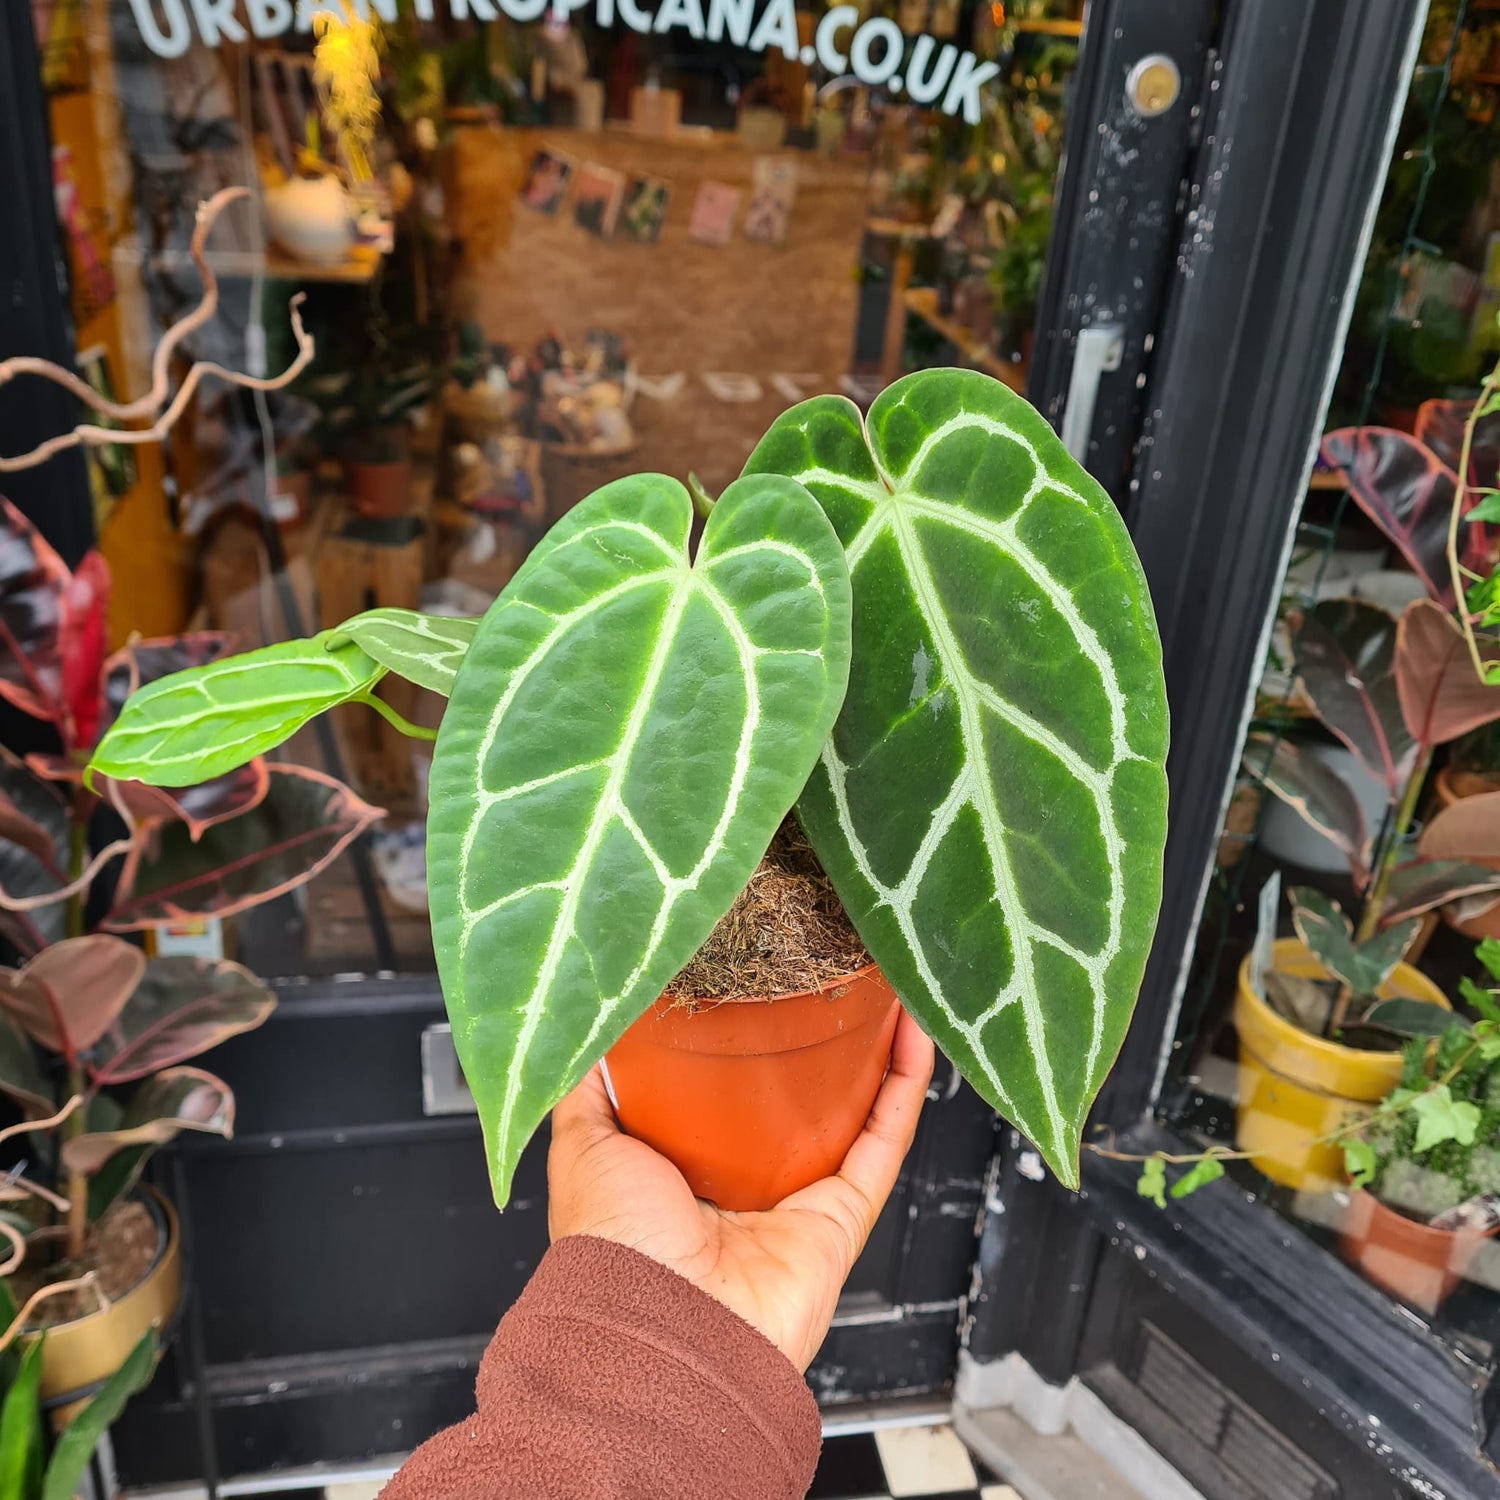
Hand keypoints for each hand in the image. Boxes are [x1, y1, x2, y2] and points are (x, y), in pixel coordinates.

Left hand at [547, 1010, 934, 1371]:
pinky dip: (905, 1084)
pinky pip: (885, 1138)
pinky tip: (911, 1028)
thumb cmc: (612, 1243)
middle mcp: (750, 1182)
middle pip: (802, 1098)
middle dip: (823, 1038)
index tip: (767, 979)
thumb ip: (590, 1091)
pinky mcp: (844, 1214)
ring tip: (883, 983)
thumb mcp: (584, 1144)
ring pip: (855, 1109)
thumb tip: (591, 1034)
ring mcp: (802, 1198)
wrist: (656, 1325)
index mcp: (690, 1165)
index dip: (753, 1037)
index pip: (732, 1090)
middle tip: (832, 974)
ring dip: (878, 1048)